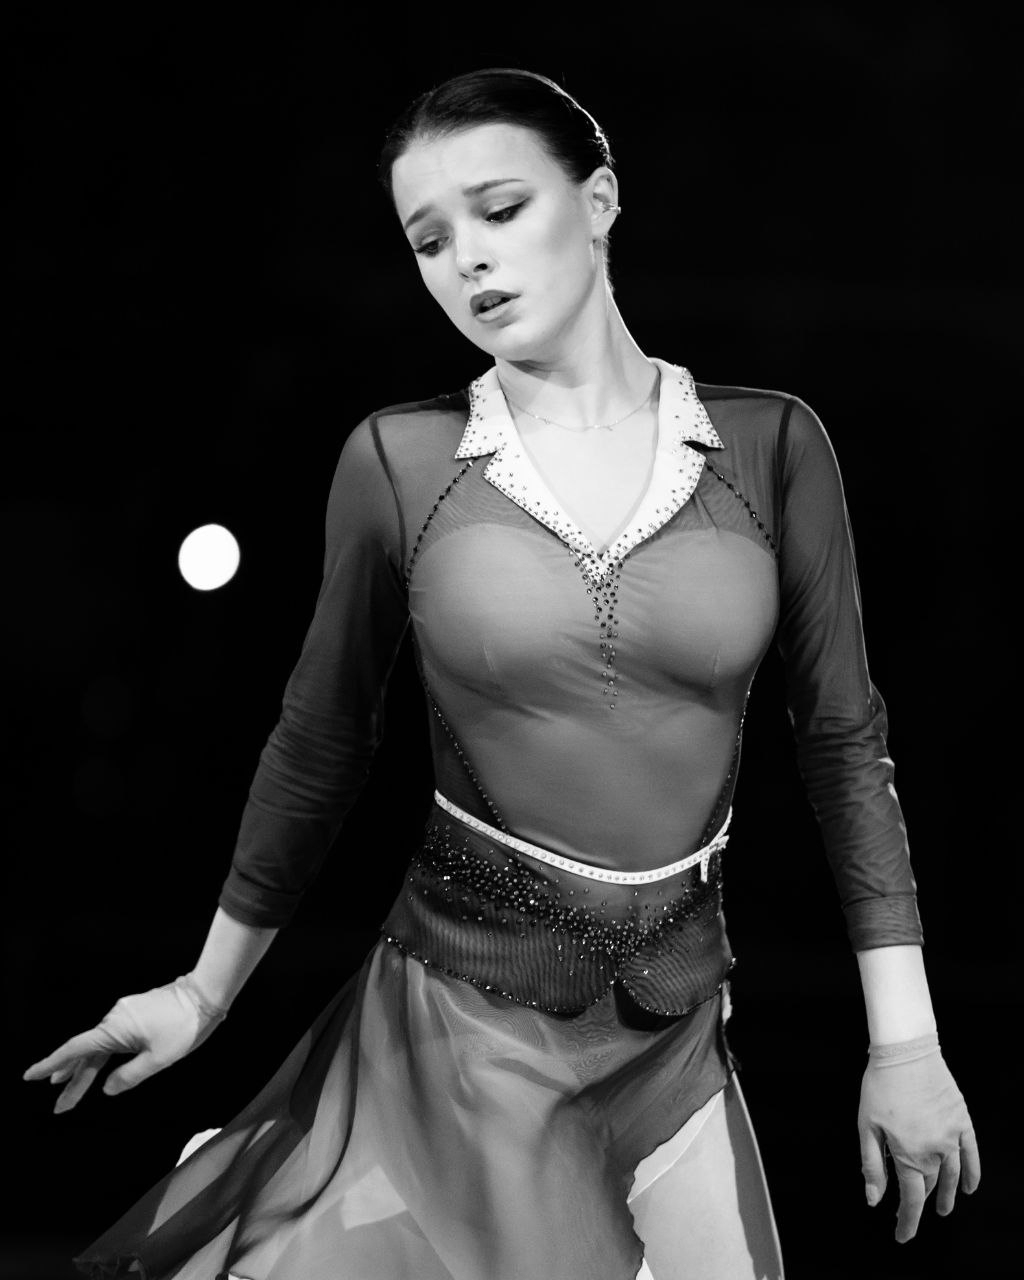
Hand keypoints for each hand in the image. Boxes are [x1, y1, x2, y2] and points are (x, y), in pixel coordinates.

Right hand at [21, 973, 227, 1113]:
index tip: (30, 1076)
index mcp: (114, 1030)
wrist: (205, 993)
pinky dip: (103, 1055)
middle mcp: (114, 1019)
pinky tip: (100, 1065)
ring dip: (86, 1068)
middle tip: (59, 1107)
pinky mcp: (135, 1012)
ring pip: (100, 1046)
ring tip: (69, 1088)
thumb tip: (107, 1089)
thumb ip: (130, 1076)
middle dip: (72, 1081)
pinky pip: (113, 1037)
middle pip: (86, 1054)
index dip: (51, 1065)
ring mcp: (124, 1014)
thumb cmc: (184, 1025)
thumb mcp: (159, 1059)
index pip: (75, 1051)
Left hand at [858, 1040, 979, 1242]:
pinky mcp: (962, 1121)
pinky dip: (972, 1173)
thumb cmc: (879, 1087)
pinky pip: (972, 1154)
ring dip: (948, 1194)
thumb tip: (874, 1201)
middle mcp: (934, 1151)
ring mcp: (951, 1137)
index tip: (901, 1236)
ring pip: (952, 1175)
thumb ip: (872, 1165)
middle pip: (929, 1185)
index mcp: (908, 1154)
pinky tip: (970, 1188)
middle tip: (907, 1213)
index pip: (911, 1200)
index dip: (906, 1221)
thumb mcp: (867, 1126)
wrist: (905, 1051)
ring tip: (944, 1210)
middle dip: (919, 1202)